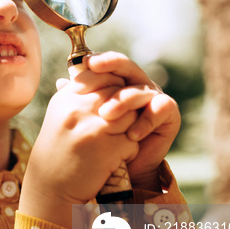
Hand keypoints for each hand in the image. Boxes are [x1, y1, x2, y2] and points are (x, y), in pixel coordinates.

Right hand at [19, 64, 140, 226]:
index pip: (101, 76)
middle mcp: (77, 109)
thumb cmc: (57, 150)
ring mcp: (93, 128)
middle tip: (114, 127)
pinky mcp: (107, 149)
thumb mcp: (61, 115)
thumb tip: (100, 71)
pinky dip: (128, 152)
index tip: (111, 102)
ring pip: (130, 117)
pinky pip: (133, 142)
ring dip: (128, 131)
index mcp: (66, 98)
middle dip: (123, 110)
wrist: (49, 187)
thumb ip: (78, 94)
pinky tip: (113, 159)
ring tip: (113, 143)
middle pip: (119, 94)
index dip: (113, 87)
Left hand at [84, 52, 180, 191]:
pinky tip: (132, 135)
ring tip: (105, 115)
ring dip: (122, 101)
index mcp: (118, 82)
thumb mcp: (89, 118)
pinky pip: (160, 108)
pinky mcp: (169, 113)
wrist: (125, 168)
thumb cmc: (104, 141)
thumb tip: (60, 82)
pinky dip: (145, 121)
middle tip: (94, 67)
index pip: (108, 64)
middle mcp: (137, 85)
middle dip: (110, 64)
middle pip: (126, 66)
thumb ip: (79, 99)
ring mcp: (154, 97)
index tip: (82, 63)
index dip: (97, 60)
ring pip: (139, 89)